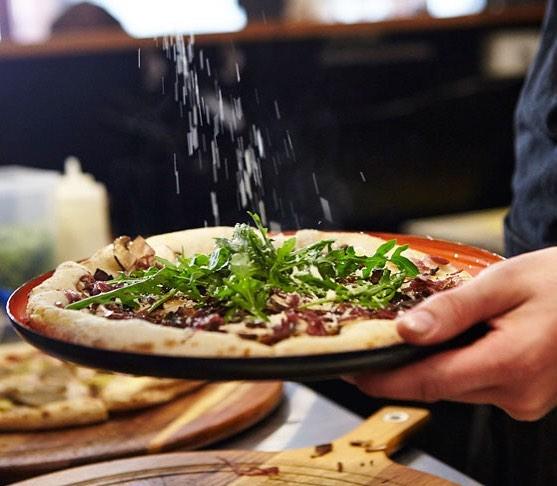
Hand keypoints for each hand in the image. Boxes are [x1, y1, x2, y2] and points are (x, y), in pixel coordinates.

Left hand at [348, 247, 556, 420]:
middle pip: (437, 386)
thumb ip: (453, 309)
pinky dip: (455, 365)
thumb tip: (405, 331)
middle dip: (402, 368)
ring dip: (429, 365)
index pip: (428, 382)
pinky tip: (451, 340)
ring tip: (411, 335)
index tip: (352, 372)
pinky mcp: (525, 397)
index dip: (384, 381)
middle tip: (371, 342)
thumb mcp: (504, 282)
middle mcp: (517, 394)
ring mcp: (524, 401)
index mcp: (511, 363)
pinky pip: (475, 385)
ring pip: (454, 387)